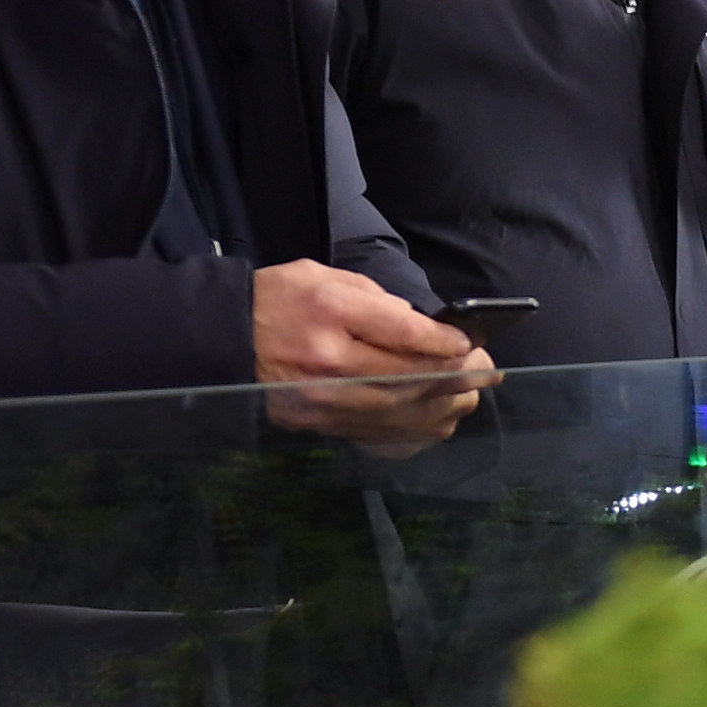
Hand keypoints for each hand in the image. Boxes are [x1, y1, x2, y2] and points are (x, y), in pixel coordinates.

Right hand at [253, 262, 492, 447]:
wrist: (222, 341)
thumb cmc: (276, 300)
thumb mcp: (322, 275)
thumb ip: (374, 299)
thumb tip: (422, 326)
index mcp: (330, 310)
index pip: (403, 331)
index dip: (444, 341)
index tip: (468, 343)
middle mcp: (328, 359)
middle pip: (408, 376)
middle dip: (455, 375)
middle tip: (484, 371)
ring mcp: (322, 399)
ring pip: (398, 410)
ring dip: (442, 405)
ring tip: (468, 396)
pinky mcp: (316, 423)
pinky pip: (376, 431)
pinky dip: (411, 427)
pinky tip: (435, 420)